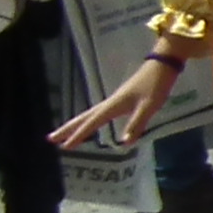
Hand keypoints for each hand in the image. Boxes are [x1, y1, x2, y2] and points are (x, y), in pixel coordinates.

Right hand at [51, 54, 181, 150]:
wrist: (162, 65)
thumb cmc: (156, 85)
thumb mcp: (149, 106)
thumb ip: (137, 123)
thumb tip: (124, 143)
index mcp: (114, 105)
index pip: (92, 122)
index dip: (79, 135)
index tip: (65, 147)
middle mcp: (110, 103)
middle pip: (84, 117)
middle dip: (67, 128)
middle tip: (50, 139)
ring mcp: (113, 101)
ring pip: (89, 114)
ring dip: (75, 124)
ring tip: (63, 135)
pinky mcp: (119, 100)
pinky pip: (98, 113)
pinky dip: (88, 120)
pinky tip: (89, 124)